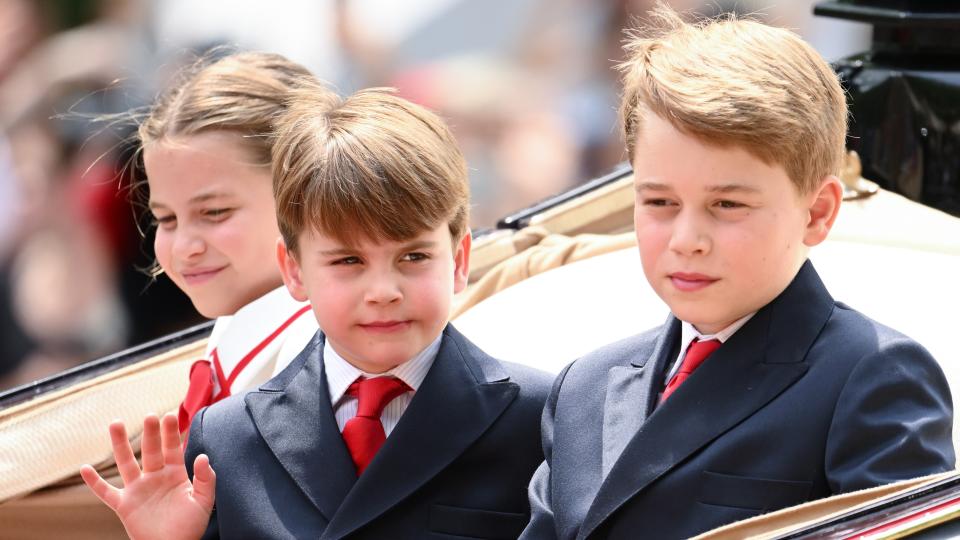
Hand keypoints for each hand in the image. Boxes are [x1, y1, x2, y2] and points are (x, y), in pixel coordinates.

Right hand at [81, 413, 214, 539]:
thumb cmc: (190, 527)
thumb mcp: (204, 501)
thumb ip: (206, 479)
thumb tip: (202, 456)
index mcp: (175, 474)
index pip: (172, 449)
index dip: (170, 433)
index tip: (169, 416)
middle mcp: (155, 478)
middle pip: (150, 451)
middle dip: (150, 434)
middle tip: (149, 416)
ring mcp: (138, 490)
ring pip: (126, 463)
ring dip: (120, 444)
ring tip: (115, 423)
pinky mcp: (124, 505)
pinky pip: (106, 492)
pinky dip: (94, 482)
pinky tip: (85, 468)